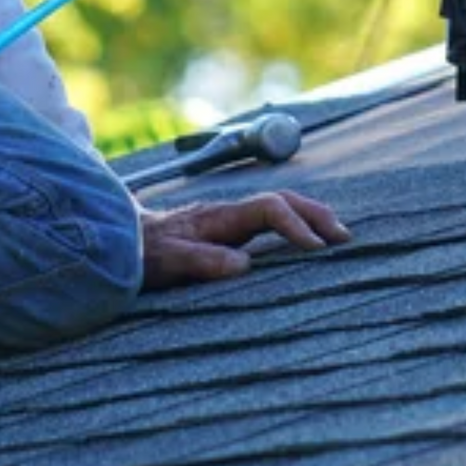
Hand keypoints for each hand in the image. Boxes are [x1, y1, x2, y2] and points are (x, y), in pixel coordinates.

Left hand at [140, 191, 351, 288]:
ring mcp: (230, 219)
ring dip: (311, 217)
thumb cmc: (143, 253)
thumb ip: (202, 261)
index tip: (315, 249)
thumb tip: (244, 265)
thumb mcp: (168, 262)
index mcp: (219, 217)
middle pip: (283, 200)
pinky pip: (271, 220)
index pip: (269, 208)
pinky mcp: (229, 229)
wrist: (121, 239)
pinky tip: (308, 241)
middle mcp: (229, 212)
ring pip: (280, 206)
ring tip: (338, 237)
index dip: (295, 224)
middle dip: (316, 215)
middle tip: (344, 238)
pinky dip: (296, 225)